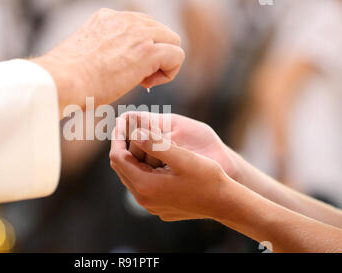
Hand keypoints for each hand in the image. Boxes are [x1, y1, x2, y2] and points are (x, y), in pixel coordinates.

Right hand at [33, 9, 184, 113]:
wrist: (61, 81)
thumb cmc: (67, 78)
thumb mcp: (85, 54)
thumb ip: (102, 52)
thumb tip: (112, 67)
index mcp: (108, 19)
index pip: (142, 27)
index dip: (141, 50)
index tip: (127, 70)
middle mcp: (125, 20)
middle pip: (161, 32)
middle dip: (155, 55)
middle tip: (137, 77)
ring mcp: (138, 33)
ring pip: (173, 41)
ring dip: (163, 63)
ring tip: (143, 81)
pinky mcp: (148, 51)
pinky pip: (177, 56)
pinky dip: (169, 73)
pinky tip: (147, 83)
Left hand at [110, 120, 234, 220]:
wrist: (225, 203)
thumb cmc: (207, 178)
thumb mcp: (182, 157)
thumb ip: (156, 144)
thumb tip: (135, 132)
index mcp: (145, 185)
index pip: (118, 157)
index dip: (117, 137)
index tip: (120, 121)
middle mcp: (144, 199)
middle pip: (121, 168)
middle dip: (122, 146)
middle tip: (125, 127)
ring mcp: (151, 205)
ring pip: (131, 177)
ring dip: (132, 157)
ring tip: (137, 139)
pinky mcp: (159, 207)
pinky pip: (142, 186)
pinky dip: (142, 169)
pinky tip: (152, 158)